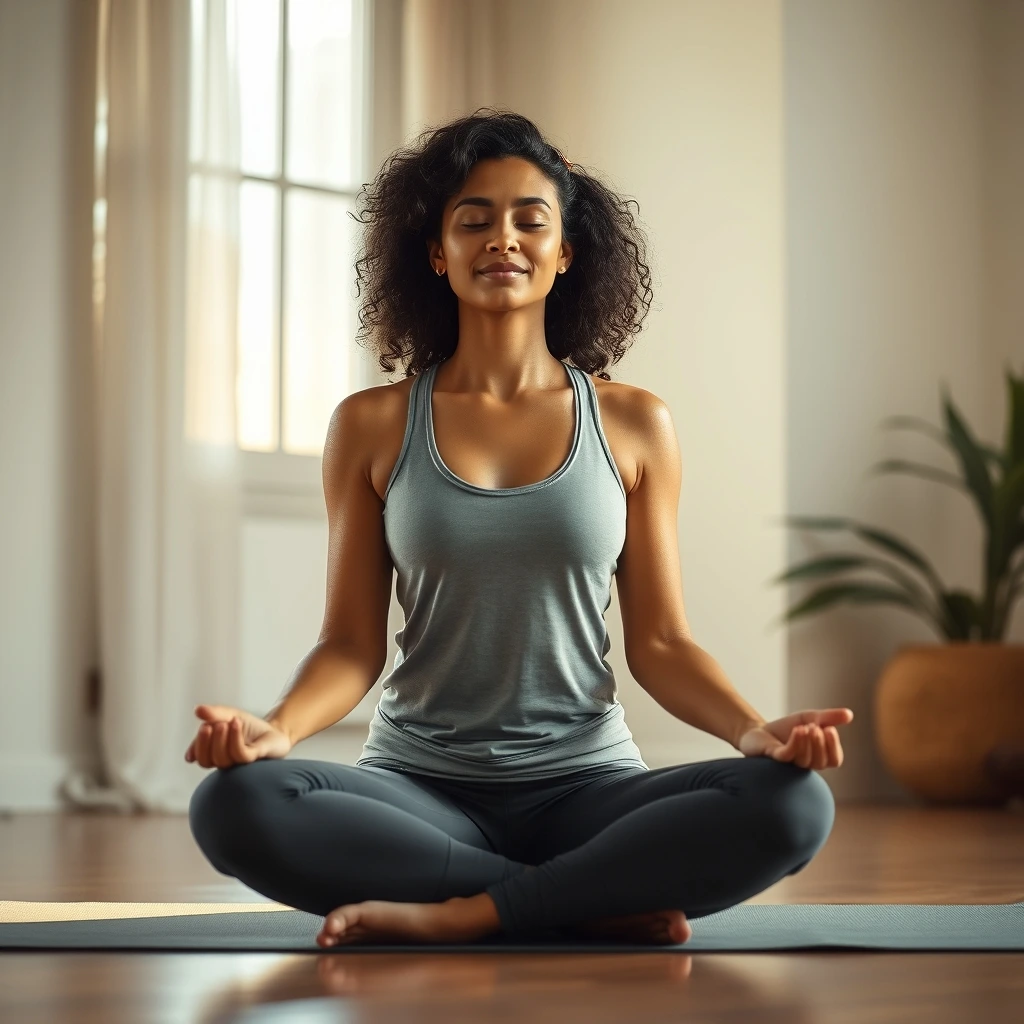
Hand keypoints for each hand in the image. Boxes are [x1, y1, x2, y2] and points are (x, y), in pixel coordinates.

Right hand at [185, 704, 293, 767]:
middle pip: (207, 761)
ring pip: (222, 759)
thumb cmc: (250, 727)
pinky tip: (236, 723)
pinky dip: (235, 738)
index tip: (204, 727)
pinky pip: (240, 755)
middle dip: (205, 742)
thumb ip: (214, 713)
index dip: (198, 745)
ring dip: (222, 739)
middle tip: (213, 725)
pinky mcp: (254, 759)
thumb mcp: (230, 715)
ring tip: (229, 721)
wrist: (275, 730)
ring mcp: (239, 763)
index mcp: (215, 753)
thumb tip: (197, 710)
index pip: (199, 756)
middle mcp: (225, 761)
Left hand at [737, 708, 852, 768]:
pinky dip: (795, 743)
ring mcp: (789, 764)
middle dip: (821, 744)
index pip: (834, 760)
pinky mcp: (773, 759)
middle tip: (817, 727)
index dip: (834, 748)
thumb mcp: (809, 718)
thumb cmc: (786, 729)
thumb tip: (850, 714)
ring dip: (808, 742)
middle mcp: (805, 764)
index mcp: (817, 757)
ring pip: (805, 761)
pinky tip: (798, 730)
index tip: (831, 730)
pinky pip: (787, 755)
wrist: (757, 731)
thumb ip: (829, 717)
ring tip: (806, 726)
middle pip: (821, 762)